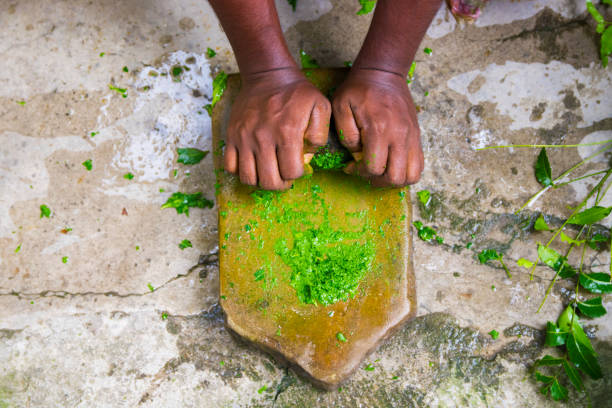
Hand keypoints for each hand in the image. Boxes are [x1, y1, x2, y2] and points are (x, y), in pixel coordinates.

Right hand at [224, 68, 330, 189]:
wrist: (268, 75)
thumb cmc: (297, 93)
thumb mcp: (321, 107)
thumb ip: (320, 135)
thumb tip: (306, 158)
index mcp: (287, 133)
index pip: (291, 172)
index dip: (297, 174)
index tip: (297, 166)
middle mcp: (263, 137)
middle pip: (268, 181)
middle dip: (279, 184)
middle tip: (283, 177)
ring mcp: (244, 137)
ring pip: (248, 177)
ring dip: (260, 181)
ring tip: (268, 172)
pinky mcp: (232, 135)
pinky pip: (230, 166)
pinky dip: (240, 171)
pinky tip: (252, 164)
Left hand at [332, 68, 423, 186]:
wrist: (384, 73)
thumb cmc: (358, 90)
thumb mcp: (341, 106)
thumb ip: (345, 134)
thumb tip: (357, 153)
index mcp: (379, 128)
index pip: (375, 167)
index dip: (360, 172)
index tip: (351, 166)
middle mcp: (399, 135)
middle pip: (396, 177)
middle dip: (378, 181)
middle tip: (367, 171)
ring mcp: (412, 137)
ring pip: (412, 175)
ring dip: (395, 180)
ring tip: (381, 171)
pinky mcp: (417, 136)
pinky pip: (419, 165)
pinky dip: (406, 172)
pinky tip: (392, 164)